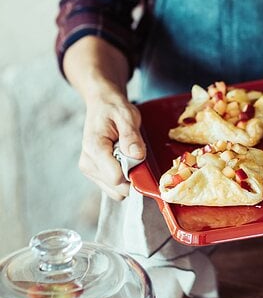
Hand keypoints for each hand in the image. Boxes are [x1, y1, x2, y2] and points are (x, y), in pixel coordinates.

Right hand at [79, 86, 145, 200]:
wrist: (102, 106)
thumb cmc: (114, 109)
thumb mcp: (127, 116)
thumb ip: (131, 136)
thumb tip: (137, 156)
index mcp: (94, 148)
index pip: (116, 177)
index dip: (133, 172)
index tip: (138, 156)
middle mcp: (88, 163)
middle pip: (117, 188)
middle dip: (131, 176)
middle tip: (133, 153)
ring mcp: (90, 170)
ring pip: (116, 191)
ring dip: (127, 177)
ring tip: (126, 154)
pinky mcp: (94, 174)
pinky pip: (114, 187)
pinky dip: (123, 177)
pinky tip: (122, 160)